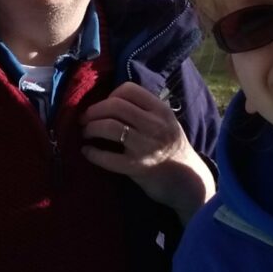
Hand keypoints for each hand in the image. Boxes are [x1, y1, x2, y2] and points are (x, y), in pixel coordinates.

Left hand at [80, 82, 215, 225]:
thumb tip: (110, 101)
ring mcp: (145, 146)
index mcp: (161, 111)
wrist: (187, 181)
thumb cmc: (172, 149)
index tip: (104, 106)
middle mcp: (154, 125)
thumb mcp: (167, 122)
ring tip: (86, 133)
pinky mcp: (136, 167)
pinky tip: (87, 151)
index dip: (110, 95)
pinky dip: (92, 152)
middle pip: (115, 106)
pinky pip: (107, 157)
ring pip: (109, 126)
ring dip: (90, 128)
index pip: (129, 90)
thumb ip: (146, 109)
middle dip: (93, 111)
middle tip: (85, 119)